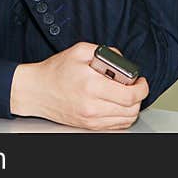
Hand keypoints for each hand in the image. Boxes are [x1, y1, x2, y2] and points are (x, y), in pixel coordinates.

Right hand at [10, 42, 149, 130]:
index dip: (141, 87)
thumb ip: (104, 51)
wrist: (35, 91)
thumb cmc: (55, 71)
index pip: (129, 95)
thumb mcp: (79, 51)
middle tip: (134, 85)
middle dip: (139, 96)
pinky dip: (123, 116)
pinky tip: (118, 105)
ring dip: (132, 107)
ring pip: (126, 120)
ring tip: (126, 95)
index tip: (140, 80)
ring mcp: (90, 119)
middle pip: (132, 109)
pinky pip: (116, 126)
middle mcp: (92, 106)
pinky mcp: (88, 126)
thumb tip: (122, 60)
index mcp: (91, 85)